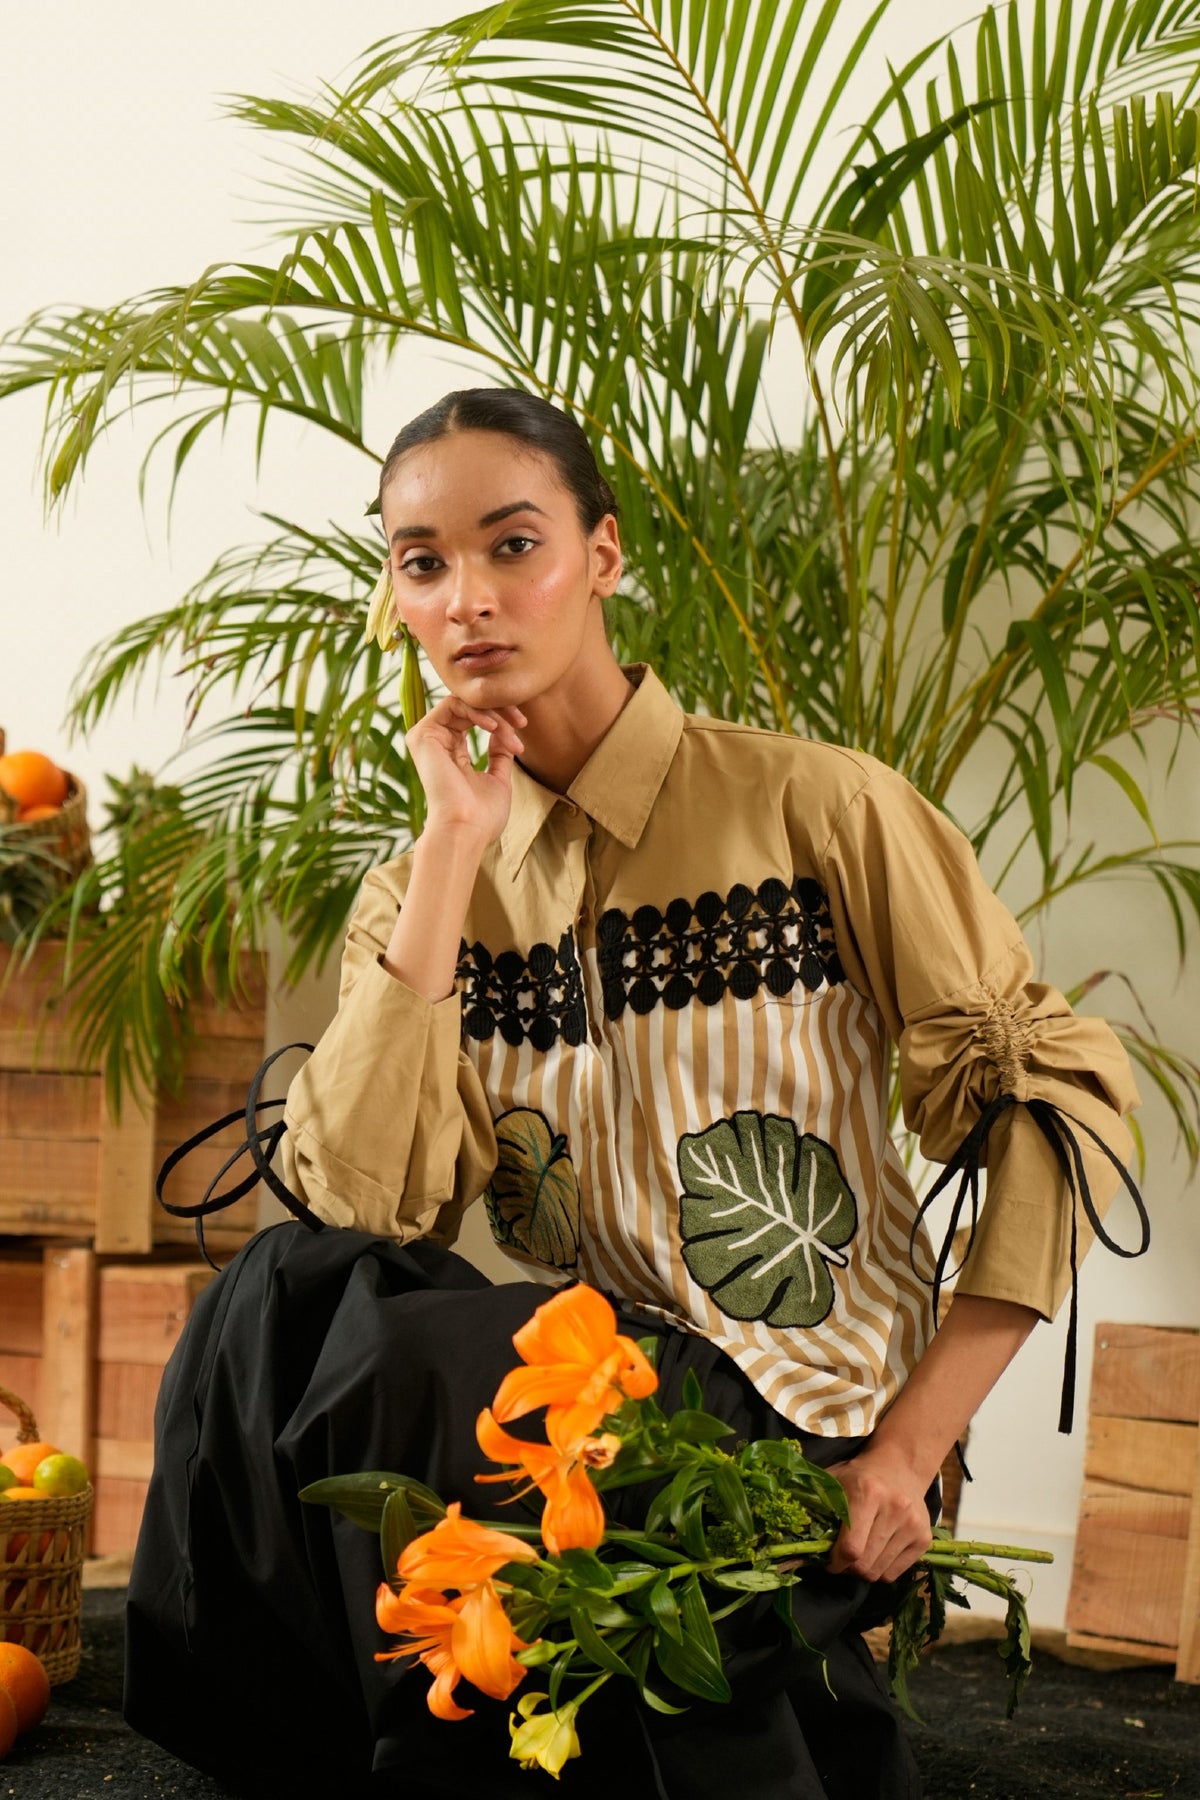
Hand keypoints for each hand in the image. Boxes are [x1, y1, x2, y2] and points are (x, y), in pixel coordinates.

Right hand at [404, 697, 525, 846]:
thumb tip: (502, 734)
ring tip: (512, 732)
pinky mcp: (422, 735)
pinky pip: (452, 704)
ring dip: (494, 714)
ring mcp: (427, 738)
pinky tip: (495, 727)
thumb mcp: (498, 779)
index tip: (523, 728)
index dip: (501, 717)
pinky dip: (478, 712)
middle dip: (501, 711)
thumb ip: (499, 756)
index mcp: (451, 752)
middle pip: (470, 707)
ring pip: (464, 703)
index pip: (474, 719)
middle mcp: (437, 742)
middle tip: (522, 724)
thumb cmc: (482, 815)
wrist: (465, 829)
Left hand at [824, 1442, 933, 1583]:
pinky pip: (895, 1574)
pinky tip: (875, 1554)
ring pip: (879, 1573)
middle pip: (865, 1565)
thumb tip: (791, 1534)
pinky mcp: (924, 1538)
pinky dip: (880, 1571)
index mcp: (868, 1493)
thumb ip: (813, 1502)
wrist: (900, 1465)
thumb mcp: (833, 1479)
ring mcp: (913, 1525)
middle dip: (848, 1569)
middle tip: (841, 1559)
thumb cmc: (859, 1475)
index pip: (851, 1548)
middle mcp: (895, 1508)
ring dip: (863, 1571)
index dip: (835, 1562)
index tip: (828, 1561)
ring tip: (858, 1555)